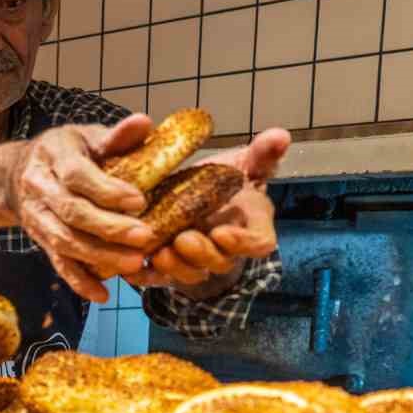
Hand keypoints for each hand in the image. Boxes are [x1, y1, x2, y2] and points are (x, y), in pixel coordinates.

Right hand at [6, 115, 160, 303]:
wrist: (17, 175)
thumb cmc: (65, 152)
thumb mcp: (87, 136)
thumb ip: (116, 136)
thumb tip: (144, 123)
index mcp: (54, 156)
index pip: (78, 176)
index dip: (107, 190)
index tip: (139, 200)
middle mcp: (40, 188)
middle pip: (72, 213)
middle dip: (109, 228)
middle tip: (145, 237)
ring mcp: (37, 218)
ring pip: (65, 241)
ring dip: (100, 256)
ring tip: (134, 263)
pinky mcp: (40, 241)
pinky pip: (58, 263)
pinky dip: (79, 281)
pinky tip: (103, 294)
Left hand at [130, 128, 290, 290]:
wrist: (198, 196)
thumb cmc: (227, 182)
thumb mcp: (245, 165)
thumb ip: (262, 154)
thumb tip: (281, 135)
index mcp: (251, 227)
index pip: (259, 244)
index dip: (244, 243)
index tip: (223, 232)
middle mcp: (226, 250)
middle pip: (219, 261)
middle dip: (201, 253)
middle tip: (183, 239)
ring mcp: (197, 261)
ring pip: (189, 273)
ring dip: (174, 266)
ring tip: (158, 252)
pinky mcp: (170, 266)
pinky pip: (159, 278)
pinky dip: (146, 275)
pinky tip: (131, 268)